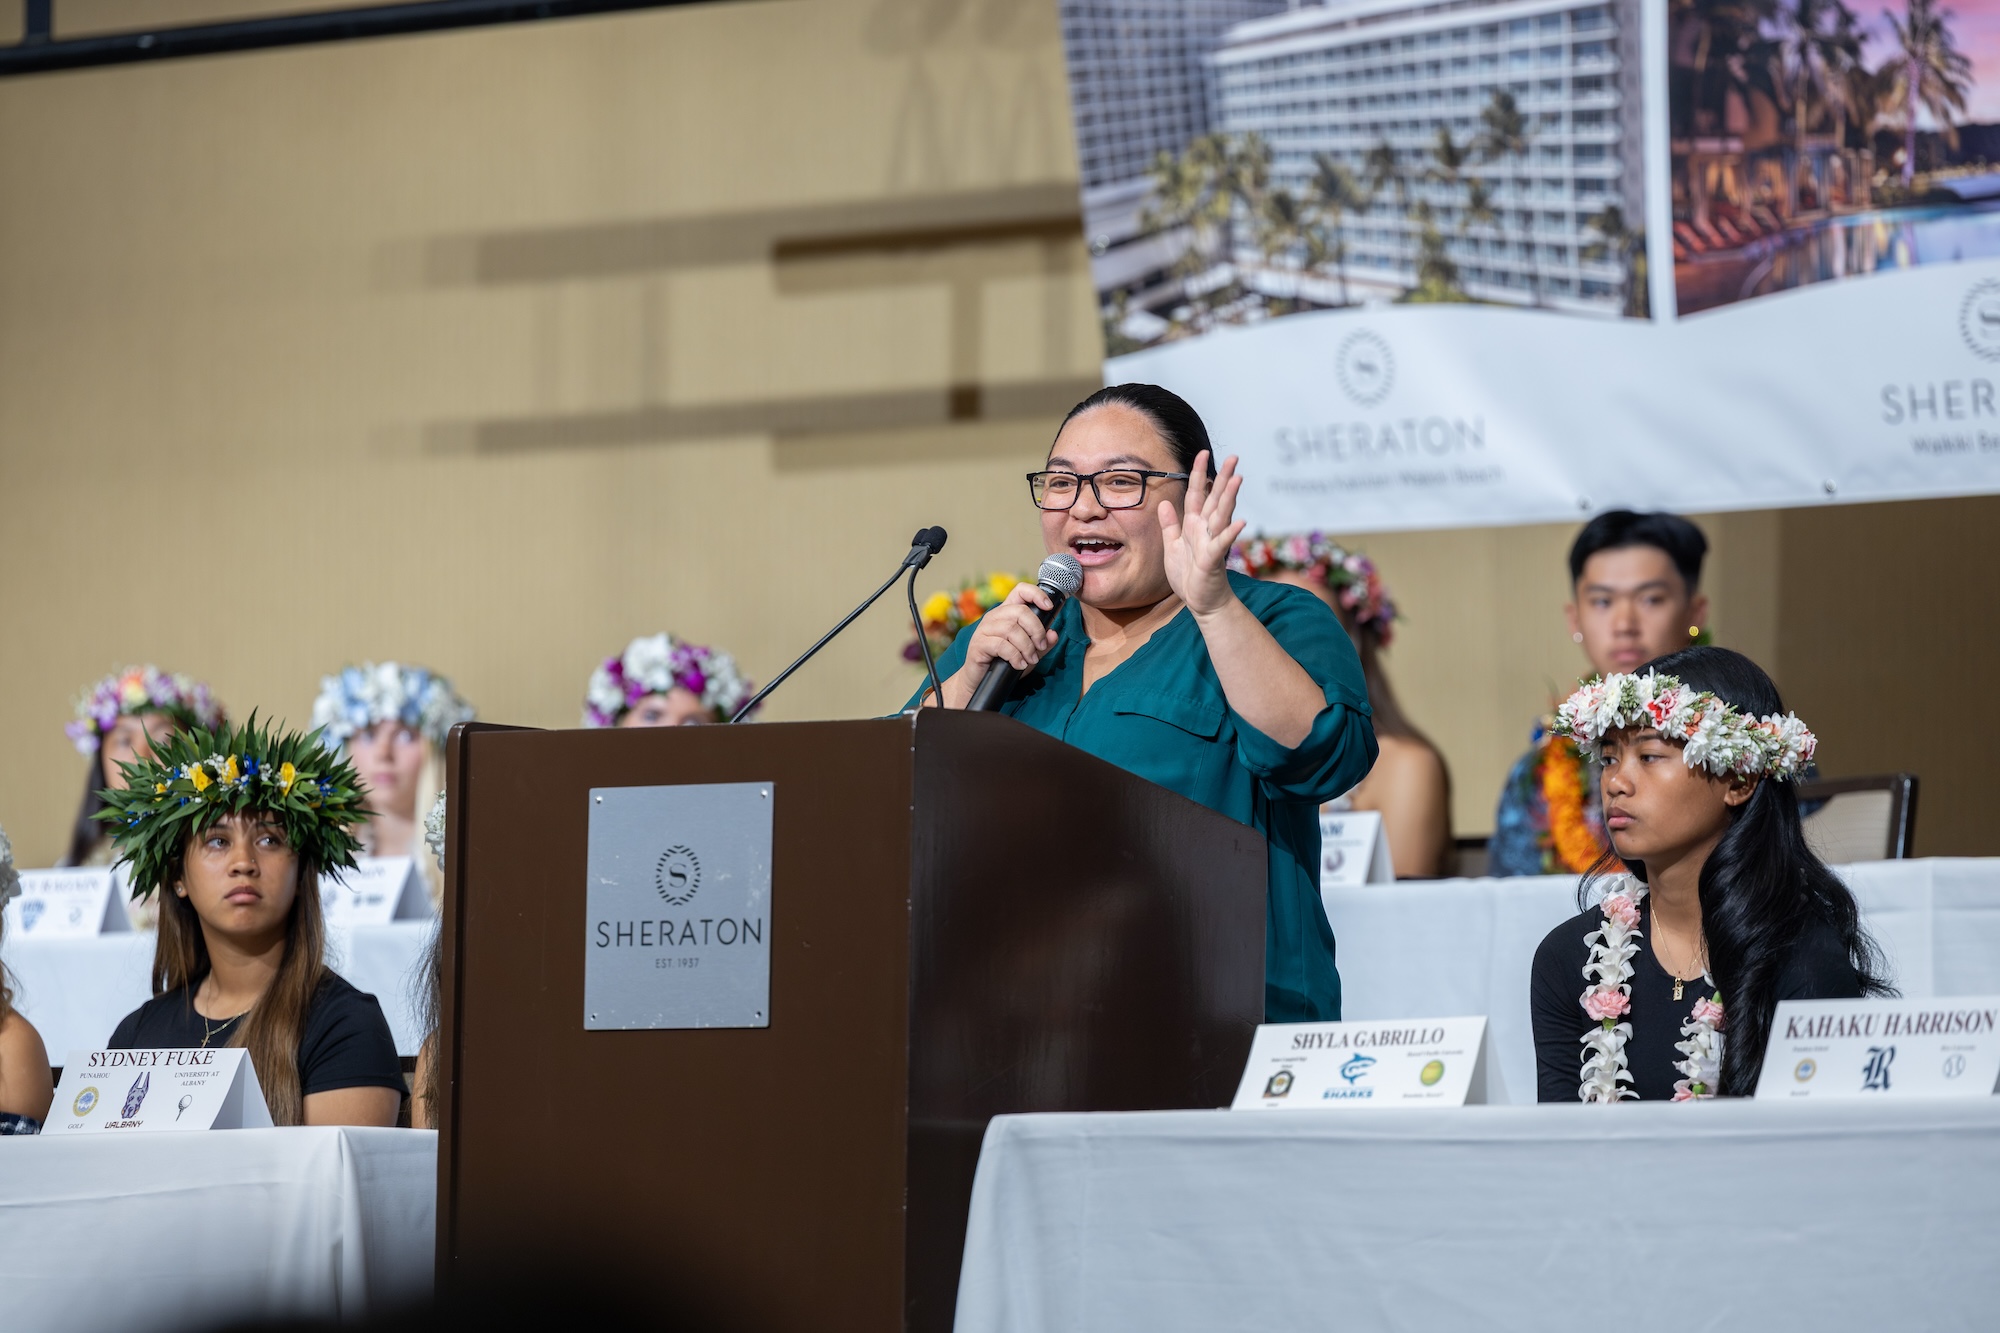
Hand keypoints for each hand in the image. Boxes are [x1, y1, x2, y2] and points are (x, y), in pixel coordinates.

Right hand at [961, 580, 1058, 681]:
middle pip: (1020, 611)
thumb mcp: (1029, 652)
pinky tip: (1019, 664)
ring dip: (1026, 646)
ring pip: (1011, 629)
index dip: (1036, 594)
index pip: (1020, 591)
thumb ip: (1042, 643)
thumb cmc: (1004, 663)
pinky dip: (1015, 656)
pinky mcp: (978, 644)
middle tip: (1040, 646)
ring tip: (1030, 659)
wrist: (980, 681)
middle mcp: (995, 616)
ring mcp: (984, 629)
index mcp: (1007, 613)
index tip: (1048, 606)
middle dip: (1036, 630)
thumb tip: (1053, 634)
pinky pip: (1001, 645)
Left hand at [1159, 450, 1245, 616]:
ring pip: (1221, 516)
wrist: (1201, 601)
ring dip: (1229, 498)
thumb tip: (1164, 503)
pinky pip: (1222, 544)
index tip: (1202, 453)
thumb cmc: (1189, 575)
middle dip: (1223, 477)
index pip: (1197, 494)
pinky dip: (1231, 533)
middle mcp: (1205, 530)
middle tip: (1234, 457)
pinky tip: (1241, 521)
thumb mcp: (1172, 546)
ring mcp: (1212, 542)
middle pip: (1215, 499)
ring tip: (1238, 479)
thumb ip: (1169, 525)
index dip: (1199, 474)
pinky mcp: (1213, 559)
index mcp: (1194, 525)